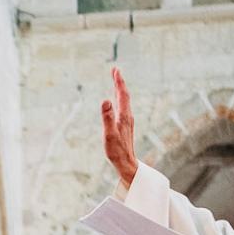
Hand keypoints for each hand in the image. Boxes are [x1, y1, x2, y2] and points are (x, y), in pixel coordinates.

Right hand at [100, 67, 139, 188]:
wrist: (127, 164)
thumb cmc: (117, 151)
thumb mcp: (109, 135)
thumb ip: (107, 118)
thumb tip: (105, 100)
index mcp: (124, 116)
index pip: (122, 94)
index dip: (118, 82)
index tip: (115, 70)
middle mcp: (127, 116)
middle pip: (124, 95)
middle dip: (119, 82)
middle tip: (115, 71)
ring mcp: (127, 121)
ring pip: (124, 101)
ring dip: (119, 90)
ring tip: (116, 82)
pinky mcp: (125, 126)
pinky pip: (122, 108)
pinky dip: (119, 100)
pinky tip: (116, 102)